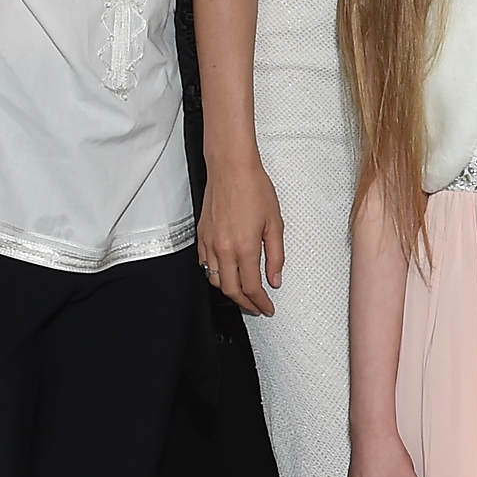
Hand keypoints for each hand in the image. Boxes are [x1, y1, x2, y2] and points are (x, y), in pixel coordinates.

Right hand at [198, 152, 283, 315]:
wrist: (231, 169)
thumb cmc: (254, 189)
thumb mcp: (275, 223)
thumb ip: (275, 255)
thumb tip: (275, 279)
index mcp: (244, 247)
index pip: (251, 287)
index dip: (260, 302)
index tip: (268, 308)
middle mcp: (223, 249)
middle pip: (231, 290)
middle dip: (245, 303)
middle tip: (257, 307)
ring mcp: (209, 243)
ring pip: (215, 280)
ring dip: (229, 291)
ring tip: (243, 294)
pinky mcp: (201, 236)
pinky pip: (205, 265)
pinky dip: (216, 275)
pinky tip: (227, 274)